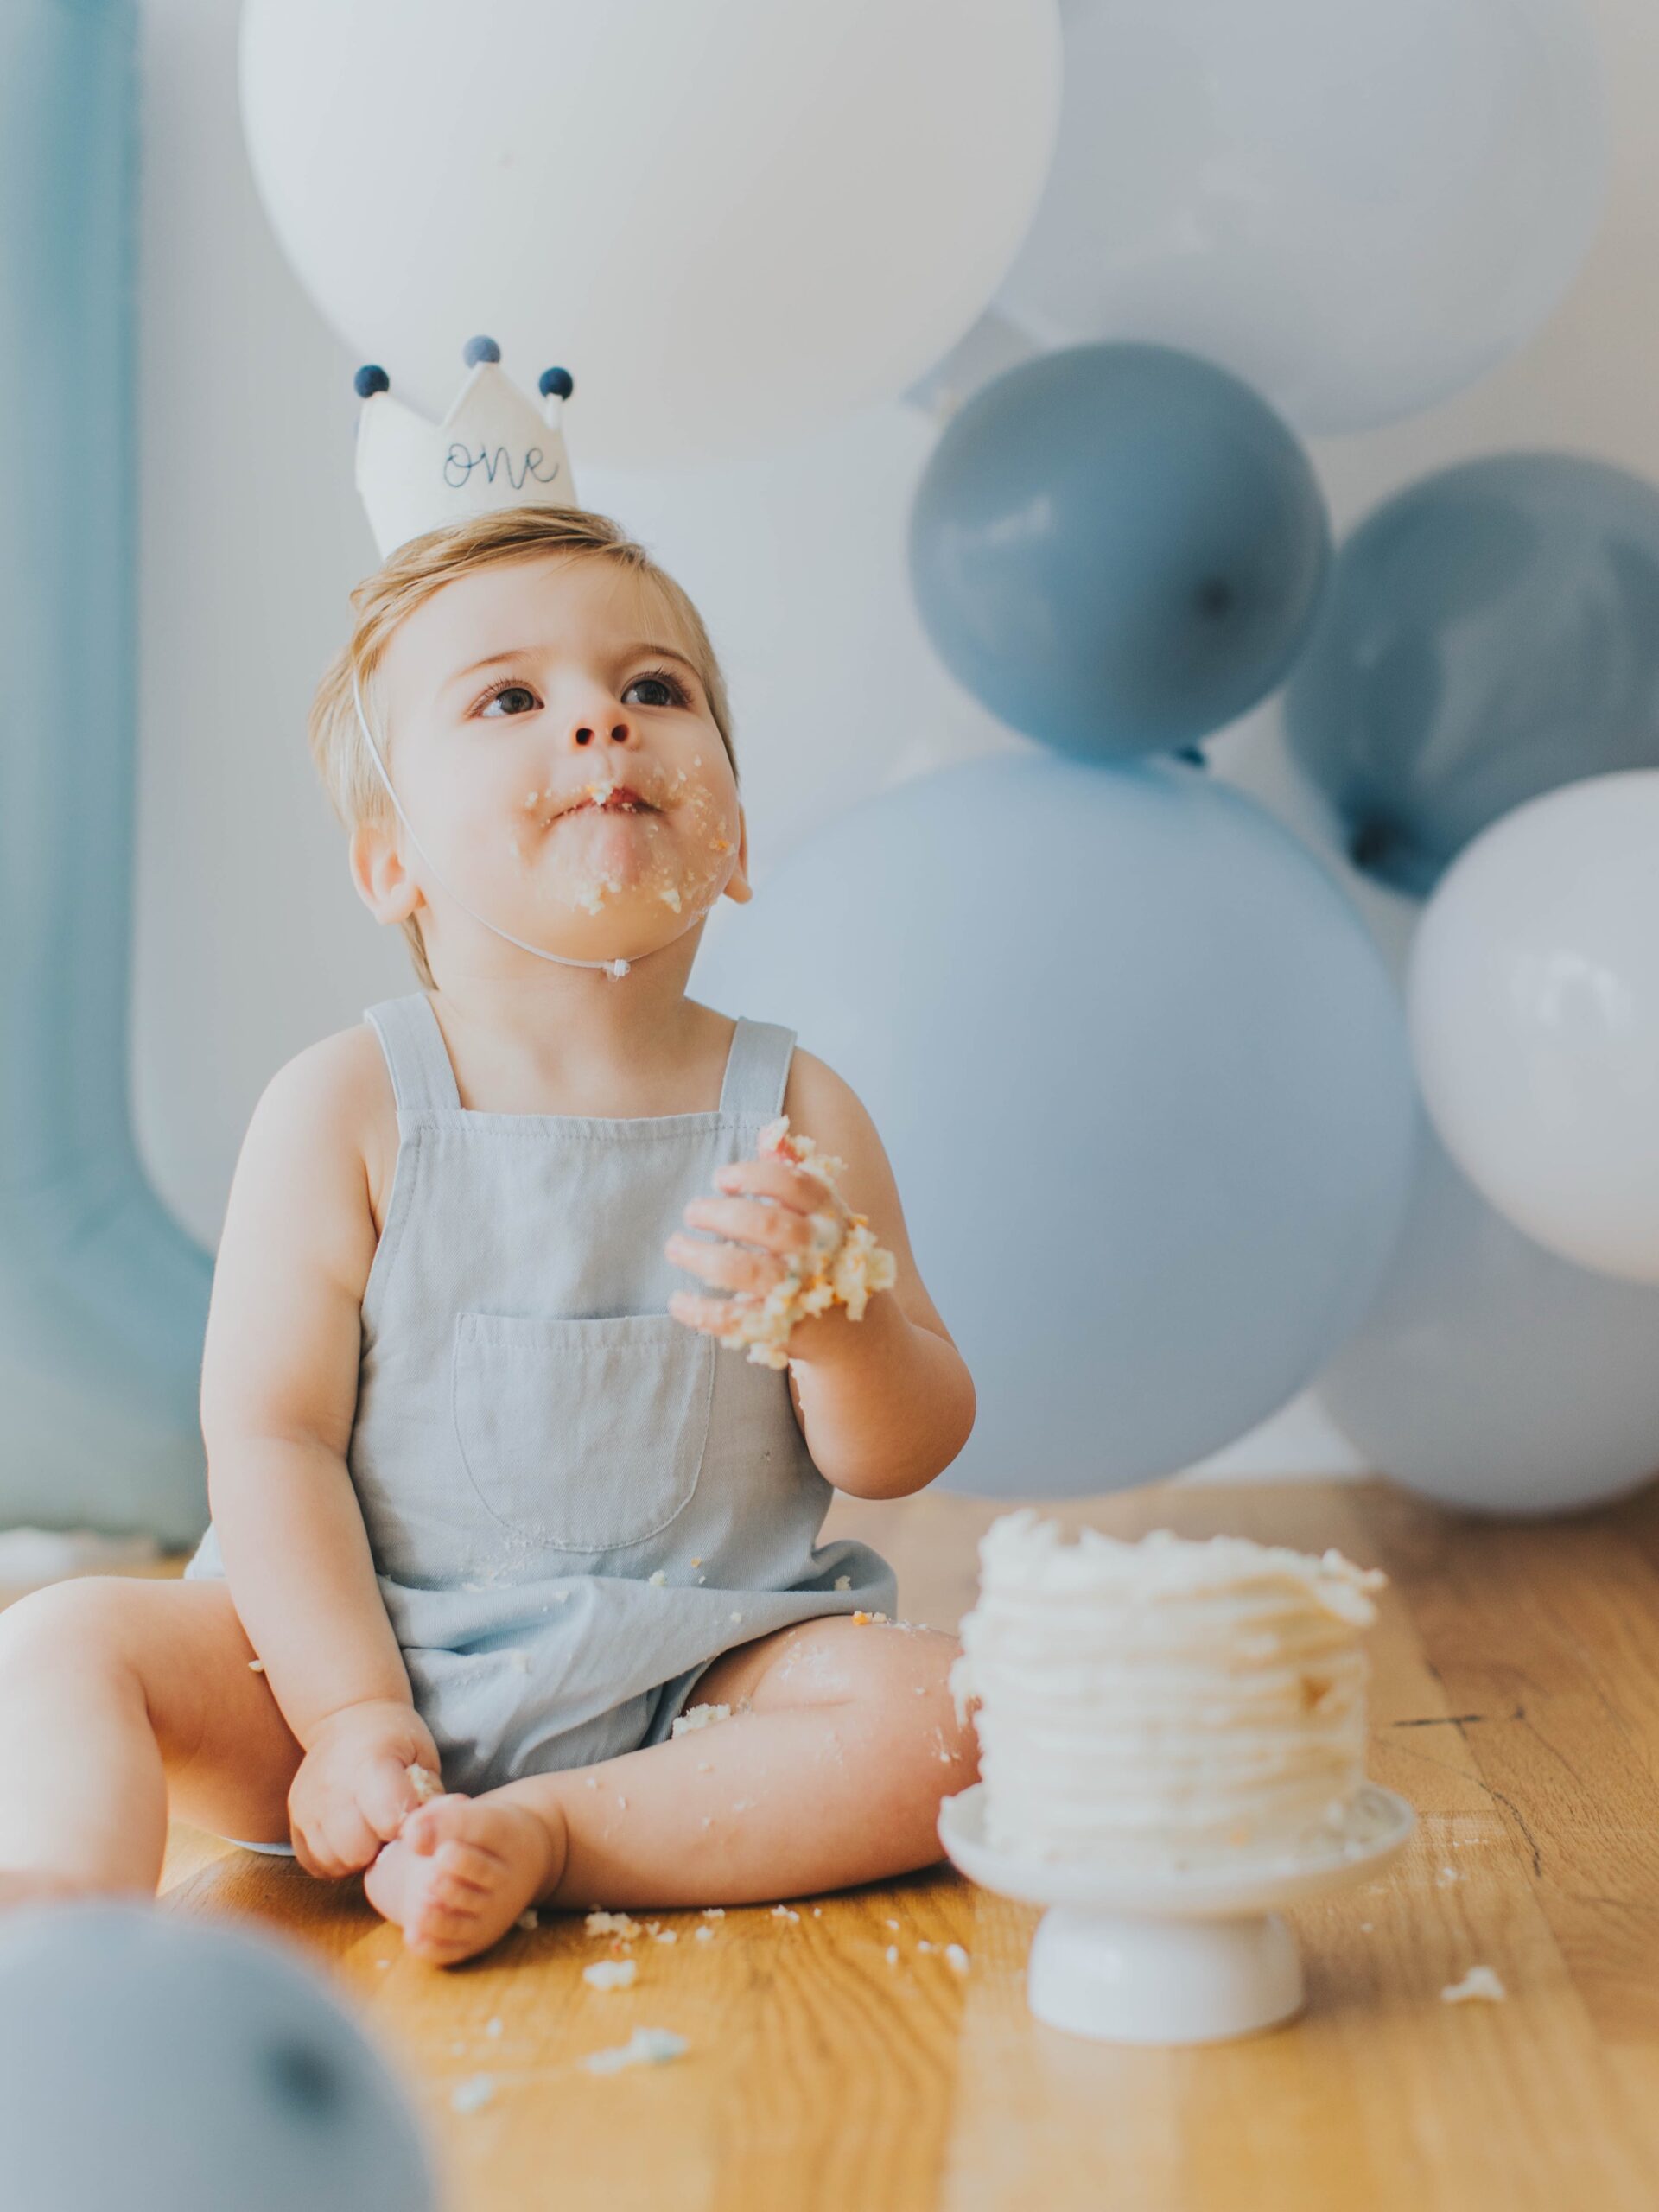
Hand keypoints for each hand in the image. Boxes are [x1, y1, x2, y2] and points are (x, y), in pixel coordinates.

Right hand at [287, 1699, 443, 1878]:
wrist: (346, 1718)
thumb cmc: (394, 1738)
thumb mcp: (422, 1755)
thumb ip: (431, 1796)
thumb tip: (438, 1834)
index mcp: (372, 1764)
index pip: (390, 1820)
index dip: (408, 1829)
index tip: (413, 1820)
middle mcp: (333, 1786)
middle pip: (358, 1850)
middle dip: (379, 1849)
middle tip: (389, 1830)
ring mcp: (308, 1805)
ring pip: (334, 1861)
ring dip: (356, 1857)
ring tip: (369, 1833)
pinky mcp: (294, 1818)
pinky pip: (313, 1862)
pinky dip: (333, 1859)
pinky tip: (348, 1838)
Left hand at [664, 1153, 844, 1341]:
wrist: (852, 1330)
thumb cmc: (824, 1257)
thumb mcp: (819, 1214)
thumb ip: (792, 1172)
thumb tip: (769, 1131)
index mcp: (831, 1216)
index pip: (796, 1185)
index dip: (755, 1175)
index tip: (720, 1177)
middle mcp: (821, 1253)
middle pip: (768, 1226)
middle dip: (721, 1215)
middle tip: (691, 1210)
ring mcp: (804, 1293)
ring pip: (749, 1273)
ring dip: (704, 1258)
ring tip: (675, 1246)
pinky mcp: (785, 1330)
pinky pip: (737, 1320)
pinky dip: (702, 1312)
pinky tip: (677, 1300)